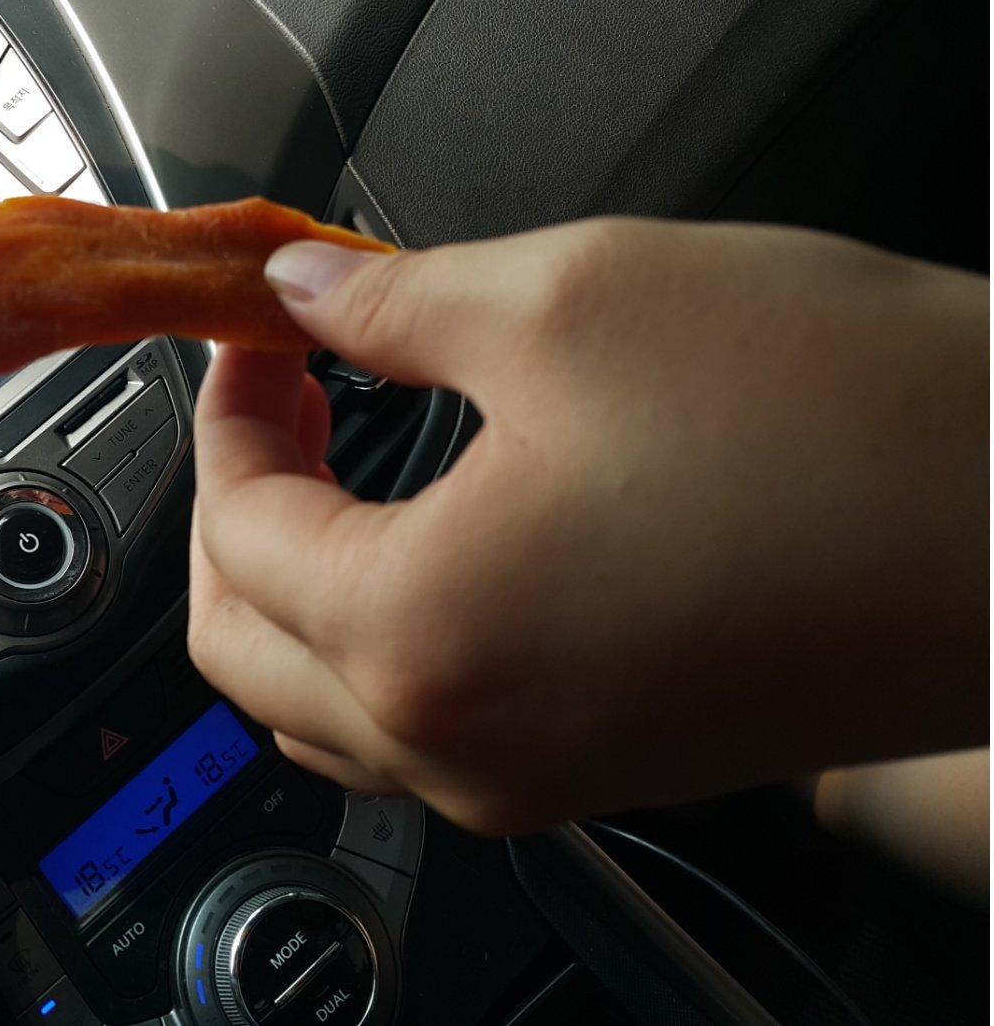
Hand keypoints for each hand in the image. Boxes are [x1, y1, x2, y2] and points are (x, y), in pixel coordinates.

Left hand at [189, 218, 987, 833]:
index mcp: (424, 636)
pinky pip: (423, 730)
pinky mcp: (600, 775)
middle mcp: (462, 744)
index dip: (224, 416)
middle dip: (232, 512)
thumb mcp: (573, 301)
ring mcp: (532, 781)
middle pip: (242, 650)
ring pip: (321, 706)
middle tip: (280, 398)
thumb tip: (303, 292)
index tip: (259, 340)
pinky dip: (383, 636)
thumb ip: (389, 302)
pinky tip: (428, 535)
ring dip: (296, 582)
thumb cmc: (849, 426)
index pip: (233, 532)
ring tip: (339, 460)